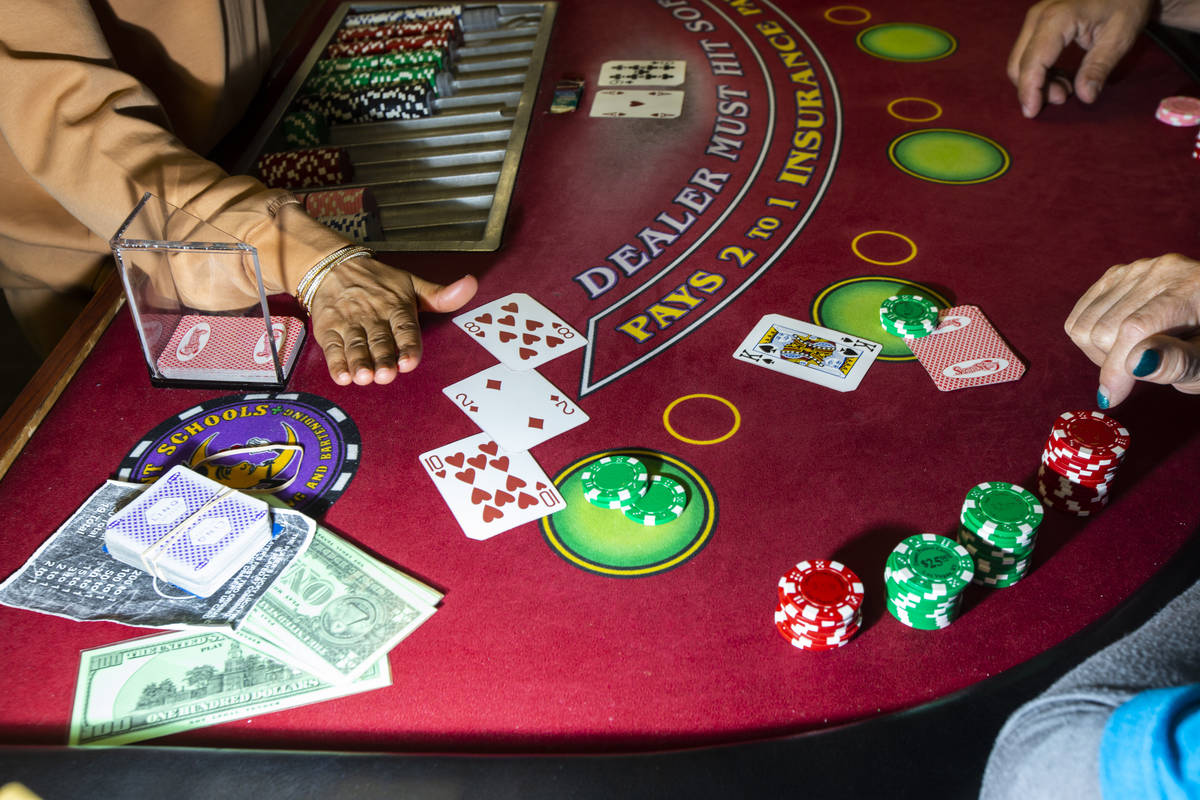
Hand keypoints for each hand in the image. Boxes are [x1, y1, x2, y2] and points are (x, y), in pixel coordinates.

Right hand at [308, 258, 476, 385]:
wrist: (333, 267)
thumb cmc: (378, 282)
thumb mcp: (411, 284)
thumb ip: (441, 295)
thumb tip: (471, 284)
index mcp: (396, 306)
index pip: (405, 328)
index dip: (408, 345)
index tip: (410, 362)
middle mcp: (373, 316)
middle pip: (379, 340)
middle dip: (382, 358)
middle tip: (386, 375)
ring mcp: (350, 324)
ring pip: (356, 346)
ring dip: (360, 363)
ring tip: (364, 377)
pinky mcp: (329, 330)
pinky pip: (333, 348)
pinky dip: (336, 363)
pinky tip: (342, 377)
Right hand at [1008, 0, 1151, 117]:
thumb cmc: (1126, 2)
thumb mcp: (1120, 36)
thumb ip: (1099, 67)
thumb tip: (1084, 97)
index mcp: (1057, 19)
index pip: (1032, 62)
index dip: (1029, 91)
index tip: (1032, 113)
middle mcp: (1038, 17)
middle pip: (1019, 63)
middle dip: (1034, 88)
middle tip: (1064, 98)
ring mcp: (1036, 17)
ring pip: (1020, 60)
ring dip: (1037, 81)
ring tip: (1066, 88)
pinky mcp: (1038, 21)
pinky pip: (1028, 53)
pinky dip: (1039, 71)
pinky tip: (1060, 76)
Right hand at [1064, 253, 1199, 407]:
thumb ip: (1177, 363)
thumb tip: (1136, 362)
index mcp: (1191, 289)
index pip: (1135, 328)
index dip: (1117, 367)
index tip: (1113, 397)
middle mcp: (1161, 270)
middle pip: (1104, 329)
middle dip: (1114, 362)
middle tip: (1138, 373)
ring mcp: (1136, 269)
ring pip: (1086, 325)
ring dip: (1100, 353)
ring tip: (1131, 357)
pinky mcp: (1116, 275)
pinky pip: (1079, 316)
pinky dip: (1090, 340)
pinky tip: (1117, 344)